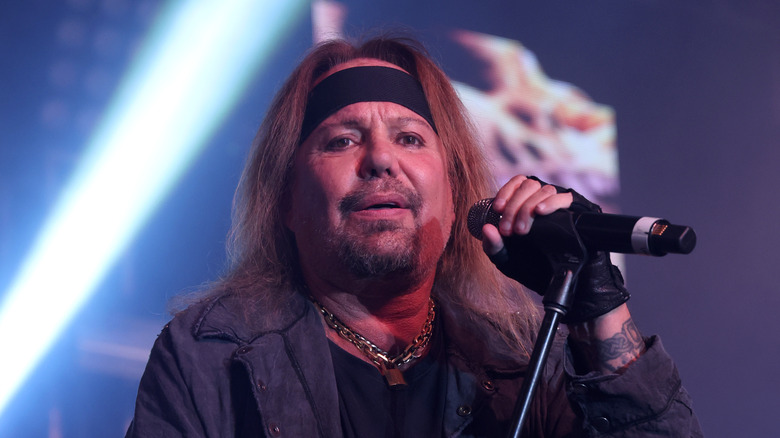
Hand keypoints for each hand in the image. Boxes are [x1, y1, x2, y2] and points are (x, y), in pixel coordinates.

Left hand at [481, 175, 629, 323]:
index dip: (506, 192)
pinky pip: (566, 198)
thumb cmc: (533, 269)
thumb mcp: (507, 259)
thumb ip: (494, 246)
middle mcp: (544, 201)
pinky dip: (550, 202)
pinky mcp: (578, 212)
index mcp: (526, 205)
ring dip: (528, 207)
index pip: (517, 183)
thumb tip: (486, 228)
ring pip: (545, 189)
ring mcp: (561, 205)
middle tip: (508, 230)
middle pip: (528, 185)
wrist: (562, 285)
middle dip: (514, 206)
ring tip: (521, 230)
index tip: (498, 209)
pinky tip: (539, 212)